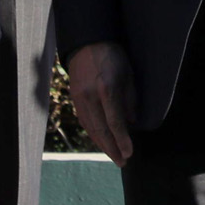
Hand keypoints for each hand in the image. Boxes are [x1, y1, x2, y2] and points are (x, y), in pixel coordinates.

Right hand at [66, 42, 136, 165]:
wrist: (87, 43)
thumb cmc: (113, 56)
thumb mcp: (128, 74)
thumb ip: (130, 99)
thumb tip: (131, 123)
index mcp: (106, 88)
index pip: (114, 121)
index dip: (122, 139)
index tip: (129, 153)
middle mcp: (90, 96)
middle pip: (100, 130)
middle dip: (112, 149)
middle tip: (122, 162)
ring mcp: (79, 98)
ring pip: (90, 128)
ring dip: (102, 145)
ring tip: (114, 156)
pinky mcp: (74, 98)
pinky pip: (84, 121)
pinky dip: (93, 134)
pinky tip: (101, 141)